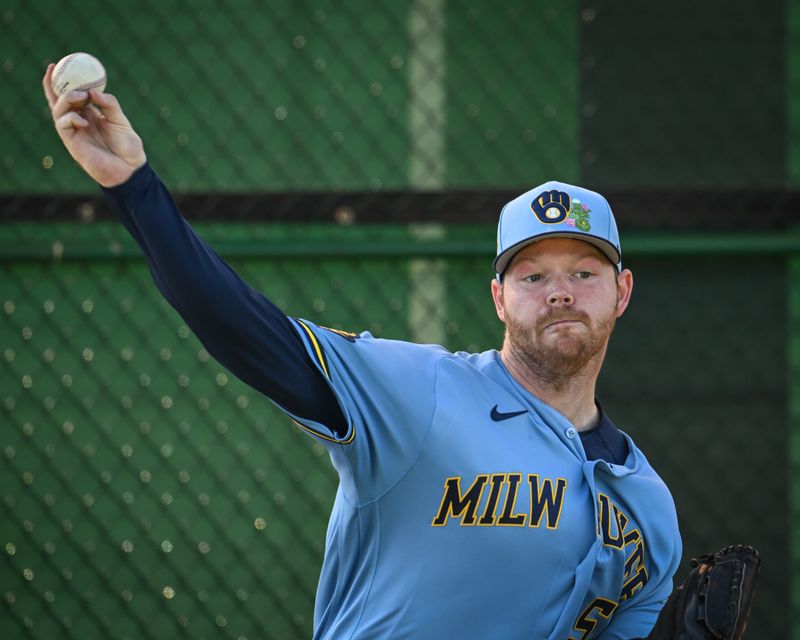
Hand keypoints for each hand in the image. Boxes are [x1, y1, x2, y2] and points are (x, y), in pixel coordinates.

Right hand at [43, 63, 146, 186]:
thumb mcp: (121, 121)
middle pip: (59, 100)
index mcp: (90, 113)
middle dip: (55, 85)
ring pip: (58, 110)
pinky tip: (84, 120)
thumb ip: (109, 105)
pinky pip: (62, 125)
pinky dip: (70, 118)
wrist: (130, 170)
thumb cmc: (128, 147)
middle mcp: (79, 121)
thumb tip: (94, 92)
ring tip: (80, 95)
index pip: (72, 94)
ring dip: (66, 99)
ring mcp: (74, 132)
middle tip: (59, 72)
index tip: (60, 63)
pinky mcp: (72, 143)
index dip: (63, 80)